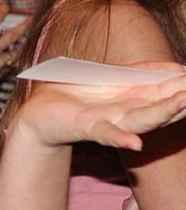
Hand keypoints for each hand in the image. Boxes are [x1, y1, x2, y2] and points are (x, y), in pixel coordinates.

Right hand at [0, 5, 29, 91]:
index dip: (2, 11)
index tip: (6, 7)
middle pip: (14, 35)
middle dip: (25, 25)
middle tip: (31, 20)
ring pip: (13, 53)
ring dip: (19, 46)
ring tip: (22, 42)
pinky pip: (4, 67)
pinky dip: (4, 62)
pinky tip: (1, 60)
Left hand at [15, 63, 185, 150]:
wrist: (38, 113)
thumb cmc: (73, 93)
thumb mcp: (108, 77)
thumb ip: (138, 72)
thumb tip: (172, 66)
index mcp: (134, 98)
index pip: (166, 89)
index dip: (184, 82)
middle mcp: (128, 112)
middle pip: (163, 105)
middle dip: (184, 98)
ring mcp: (110, 121)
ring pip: (142, 119)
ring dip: (163, 112)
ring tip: (183, 103)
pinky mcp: (87, 127)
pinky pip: (106, 135)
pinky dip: (120, 138)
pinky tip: (135, 143)